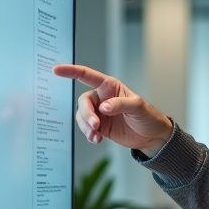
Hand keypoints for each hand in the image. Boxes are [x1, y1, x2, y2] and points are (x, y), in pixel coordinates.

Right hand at [53, 64, 173, 153]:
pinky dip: (88, 134)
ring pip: (82, 116)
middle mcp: (102, 98)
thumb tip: (103, 107)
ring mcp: (99, 113)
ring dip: (86, 127)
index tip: (56, 70)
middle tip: (96, 126)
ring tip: (97, 136)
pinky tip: (97, 139)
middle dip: (87, 114)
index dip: (71, 71)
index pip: (87, 76)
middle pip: (84, 102)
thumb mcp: (138, 107)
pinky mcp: (99, 126)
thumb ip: (120, 104)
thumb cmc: (148, 117)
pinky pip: (86, 128)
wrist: (151, 137)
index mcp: (110, 87)